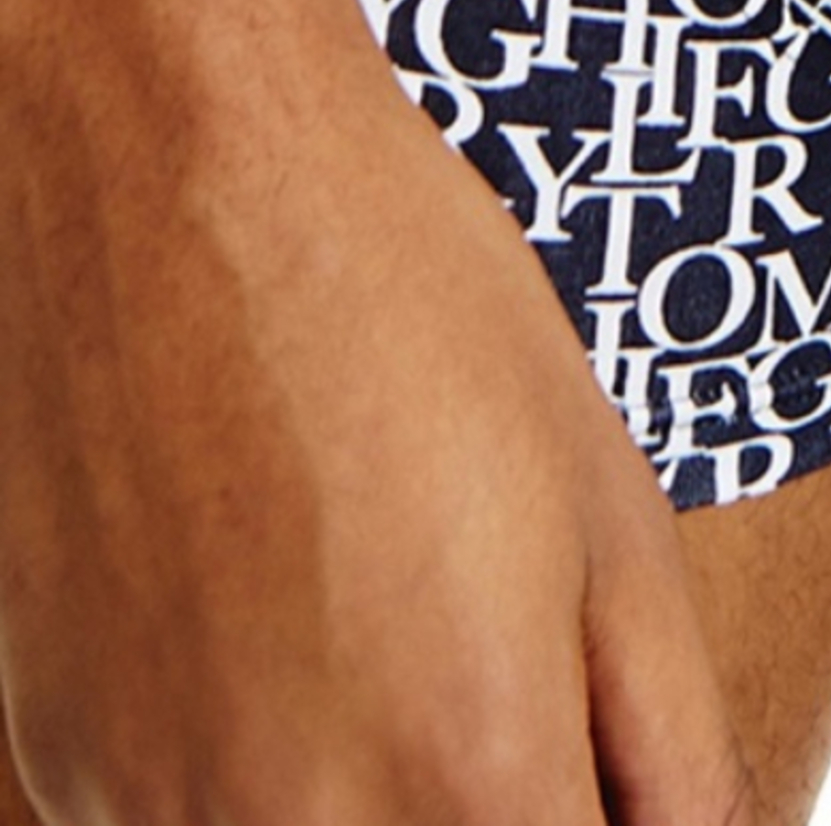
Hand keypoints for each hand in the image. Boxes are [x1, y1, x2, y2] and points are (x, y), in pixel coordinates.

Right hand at [0, 25, 753, 825]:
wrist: (177, 164)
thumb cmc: (414, 305)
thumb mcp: (611, 507)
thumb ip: (672, 739)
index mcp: (472, 761)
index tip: (594, 775)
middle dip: (496, 815)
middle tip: (503, 693)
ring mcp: (155, 813)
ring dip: (376, 814)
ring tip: (397, 649)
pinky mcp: (63, 769)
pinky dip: (258, 797)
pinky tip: (283, 653)